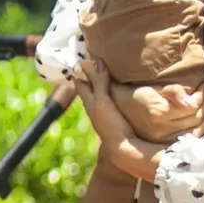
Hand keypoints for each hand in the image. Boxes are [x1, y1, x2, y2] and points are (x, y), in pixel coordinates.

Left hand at [75, 61, 177, 177]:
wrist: (124, 149)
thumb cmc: (110, 125)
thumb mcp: (103, 102)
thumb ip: (99, 83)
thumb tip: (96, 61)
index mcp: (89, 100)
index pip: (80, 81)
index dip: (79, 68)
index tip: (81, 52)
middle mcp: (95, 105)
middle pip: (90, 85)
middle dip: (90, 72)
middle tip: (96, 54)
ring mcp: (106, 111)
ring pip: (101, 91)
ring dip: (103, 80)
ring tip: (110, 64)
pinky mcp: (118, 115)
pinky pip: (113, 97)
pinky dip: (114, 88)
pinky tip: (122, 84)